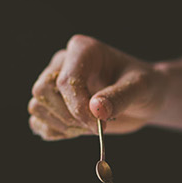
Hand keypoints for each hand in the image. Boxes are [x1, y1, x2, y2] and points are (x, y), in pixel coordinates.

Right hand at [27, 34, 167, 139]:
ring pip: (36, 106)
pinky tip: (78, 131)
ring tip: (89, 128)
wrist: (144, 98)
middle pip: (41, 91)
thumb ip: (120, 96)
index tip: (99, 124)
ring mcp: (54, 84)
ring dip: (61, 125)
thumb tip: (95, 108)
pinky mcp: (52, 104)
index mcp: (82, 50)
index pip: (65, 80)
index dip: (77, 106)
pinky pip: (37, 121)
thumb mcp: (142, 87)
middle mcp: (62, 64)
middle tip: (95, 127)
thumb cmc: (145, 86)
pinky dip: (54, 132)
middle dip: (66, 115)